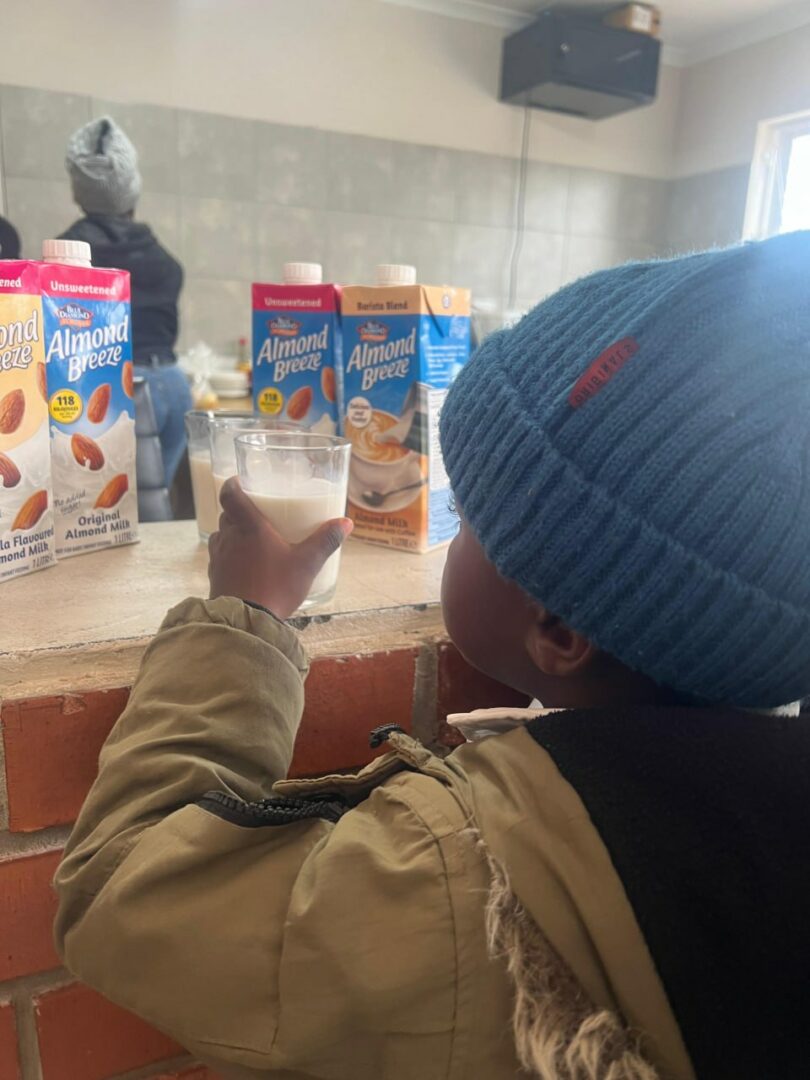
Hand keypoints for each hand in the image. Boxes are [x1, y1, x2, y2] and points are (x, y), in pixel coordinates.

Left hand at [208, 477, 352, 618]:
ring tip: (253, 542)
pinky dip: (230, 556)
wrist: (246, 623)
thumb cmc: (275, 586)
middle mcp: (228, 536)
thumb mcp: (307, 563)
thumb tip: (345, 522)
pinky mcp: (214, 576)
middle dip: (240, 512)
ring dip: (234, 535)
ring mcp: (218, 557)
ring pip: (222, 536)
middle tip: (258, 515)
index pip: (229, 494)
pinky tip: (246, 567)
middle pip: (227, 514)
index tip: (242, 482)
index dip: (233, 485)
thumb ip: (325, 540)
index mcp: (248, 526)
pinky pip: (220, 558)